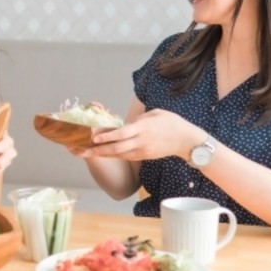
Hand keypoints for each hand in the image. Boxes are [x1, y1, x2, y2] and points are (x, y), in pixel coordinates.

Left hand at [81, 109, 204, 161]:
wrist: (187, 141)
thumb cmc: (172, 122)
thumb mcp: (155, 113)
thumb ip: (138, 119)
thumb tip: (125, 124)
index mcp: (144, 128)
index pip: (123, 133)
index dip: (108, 136)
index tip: (94, 137)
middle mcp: (141, 142)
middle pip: (117, 148)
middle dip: (99, 150)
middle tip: (83, 150)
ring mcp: (142, 151)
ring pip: (119, 154)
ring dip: (103, 154)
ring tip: (87, 152)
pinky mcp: (144, 157)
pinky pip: (125, 156)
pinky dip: (113, 155)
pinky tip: (103, 153)